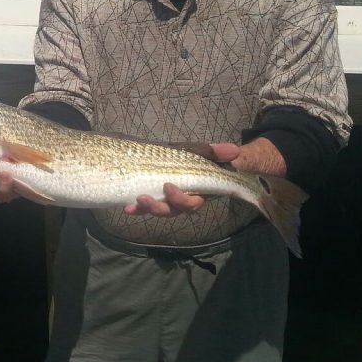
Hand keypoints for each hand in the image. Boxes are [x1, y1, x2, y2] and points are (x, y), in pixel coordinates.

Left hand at [123, 139, 286, 216]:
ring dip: (146, 209)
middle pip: (173, 211)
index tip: (169, 187)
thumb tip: (234, 150)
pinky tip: (127, 207)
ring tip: (134, 203)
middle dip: (159, 208)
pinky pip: (146, 206)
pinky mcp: (152, 196)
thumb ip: (213, 152)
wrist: (174, 157)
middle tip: (144, 198)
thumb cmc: (193, 156)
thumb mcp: (199, 151)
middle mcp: (181, 200)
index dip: (182, 200)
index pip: (192, 203)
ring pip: (159, 210)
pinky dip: (137, 207)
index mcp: (196, 191)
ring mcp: (166, 200)